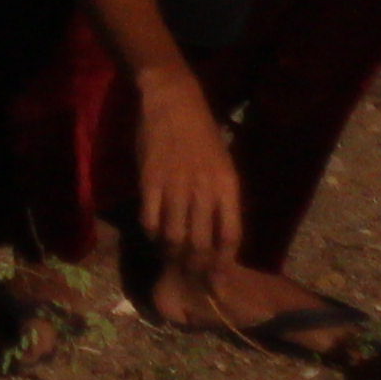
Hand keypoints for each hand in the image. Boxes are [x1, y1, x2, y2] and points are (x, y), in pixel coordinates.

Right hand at [129, 74, 243, 275]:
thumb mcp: (223, 165)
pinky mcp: (150, 181)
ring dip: (172, 254)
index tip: (217, 277)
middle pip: (201, 244)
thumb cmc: (202, 133)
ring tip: (172, 261)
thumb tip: (219, 236)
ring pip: (174, 236)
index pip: (230, 236)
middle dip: (196, 268)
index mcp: (227, 186)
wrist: (174, 101)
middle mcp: (203, 190)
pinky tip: (154, 236)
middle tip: (191, 278)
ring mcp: (175, 186)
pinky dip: (152, 234)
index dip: (223, 263)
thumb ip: (221, 199)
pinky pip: (150, 220)